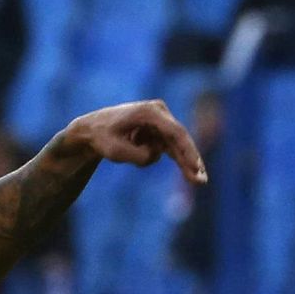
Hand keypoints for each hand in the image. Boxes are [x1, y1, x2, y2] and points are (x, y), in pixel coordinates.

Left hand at [61, 99, 207, 185]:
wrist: (92, 129)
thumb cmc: (101, 138)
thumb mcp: (114, 151)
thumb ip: (137, 155)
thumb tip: (156, 156)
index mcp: (149, 112)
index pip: (175, 132)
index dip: (187, 151)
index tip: (195, 167)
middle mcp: (159, 112)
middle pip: (180, 139)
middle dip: (191, 161)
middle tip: (202, 181)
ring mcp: (160, 121)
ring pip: (175, 146)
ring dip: (180, 163)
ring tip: (197, 181)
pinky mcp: (158, 130)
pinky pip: (168, 148)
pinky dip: (169, 158)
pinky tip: (161, 160)